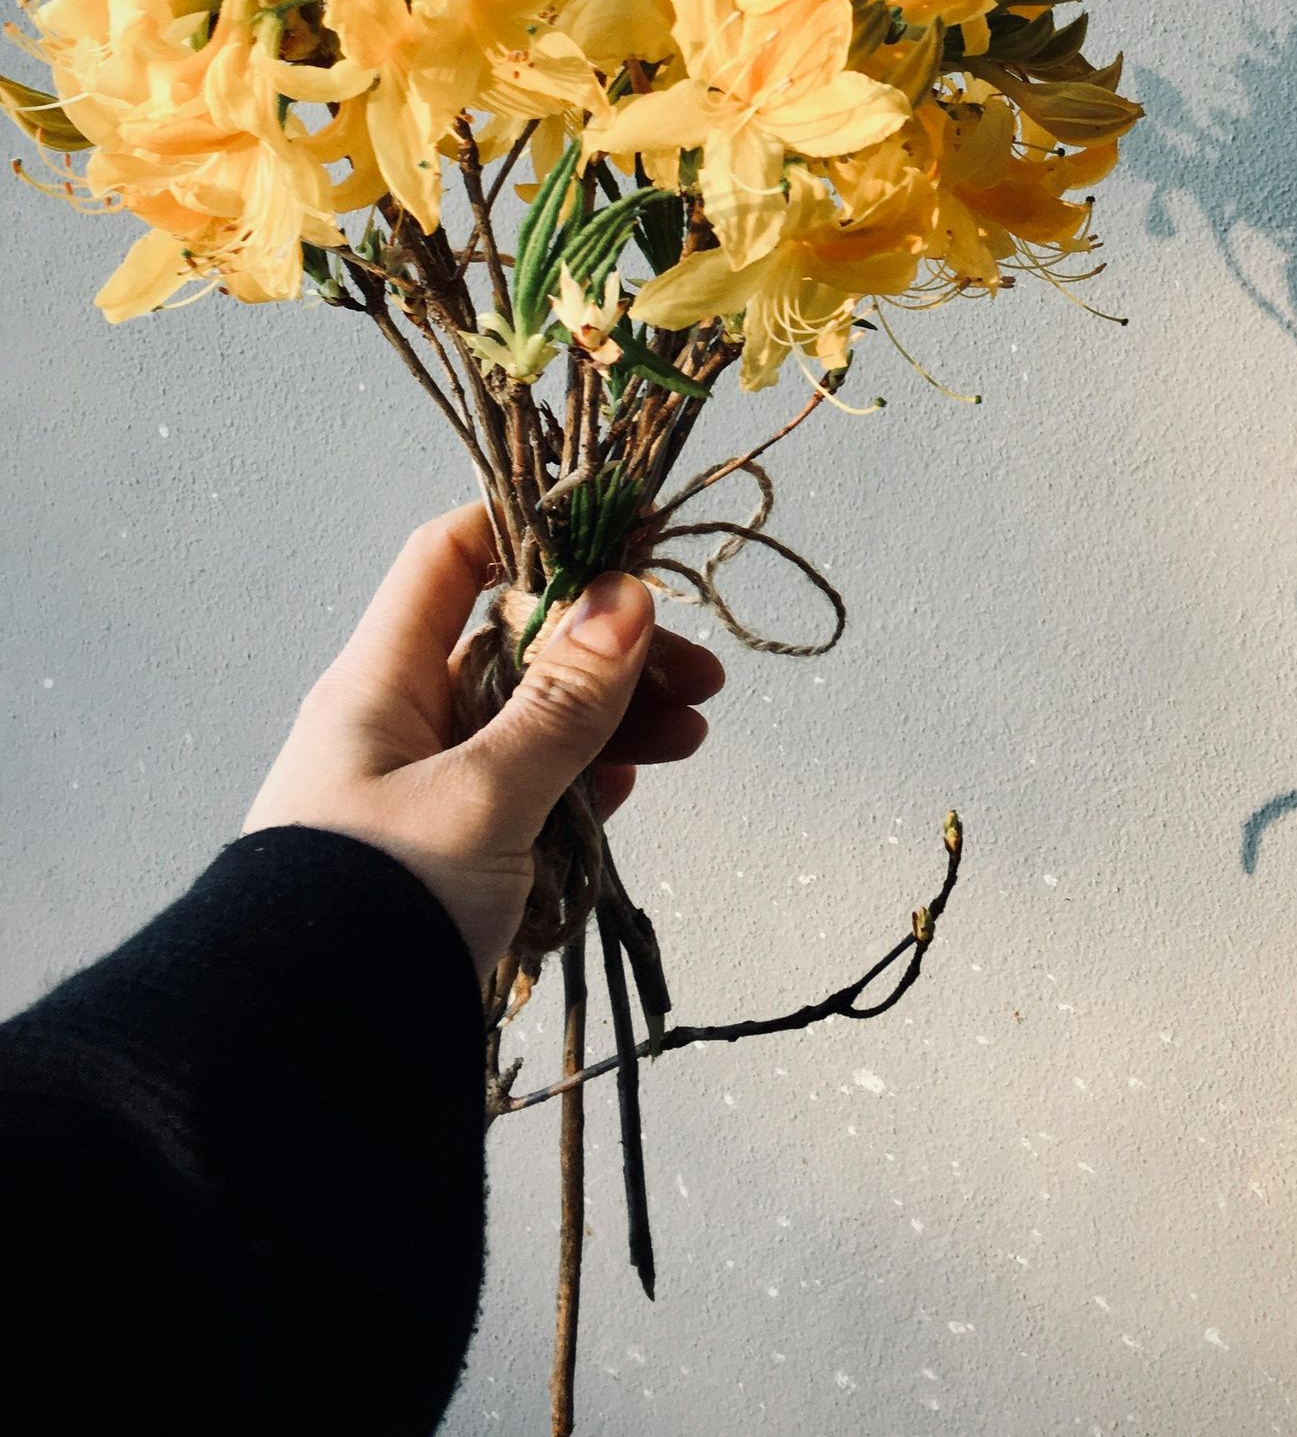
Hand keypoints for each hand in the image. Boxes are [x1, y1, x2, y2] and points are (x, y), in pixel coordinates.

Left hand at [245, 503, 724, 977]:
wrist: (301, 1064)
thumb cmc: (372, 909)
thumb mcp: (484, 796)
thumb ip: (562, 702)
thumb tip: (626, 598)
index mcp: (381, 684)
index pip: (449, 560)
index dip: (531, 531)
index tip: (626, 538)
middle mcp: (400, 724)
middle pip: (517, 646)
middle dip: (610, 650)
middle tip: (697, 673)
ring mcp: (426, 790)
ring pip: (533, 721)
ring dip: (613, 718)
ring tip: (687, 737)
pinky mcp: (452, 854)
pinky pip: (529, 791)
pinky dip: (583, 783)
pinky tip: (627, 791)